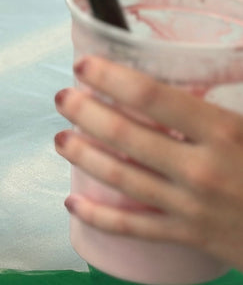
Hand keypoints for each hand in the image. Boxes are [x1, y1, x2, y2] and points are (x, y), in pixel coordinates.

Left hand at [54, 55, 242, 271]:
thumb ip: (240, 90)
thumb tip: (229, 47)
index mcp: (226, 132)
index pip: (154, 97)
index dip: (112, 78)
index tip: (86, 66)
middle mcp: (202, 169)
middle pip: (126, 136)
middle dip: (86, 113)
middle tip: (62, 98)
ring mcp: (192, 207)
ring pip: (121, 179)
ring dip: (83, 156)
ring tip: (60, 139)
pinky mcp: (189, 237)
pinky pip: (133, 228)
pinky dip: (98, 216)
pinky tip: (73, 201)